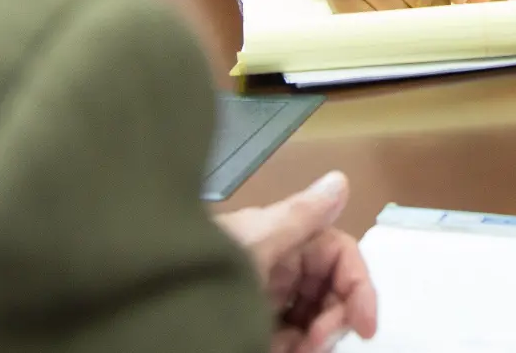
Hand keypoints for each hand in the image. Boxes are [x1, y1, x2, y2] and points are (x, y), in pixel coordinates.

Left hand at [216, 171, 378, 352]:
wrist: (150, 317)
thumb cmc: (203, 271)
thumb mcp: (253, 245)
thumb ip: (299, 218)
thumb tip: (340, 180)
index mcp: (280, 240)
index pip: (338, 256)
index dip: (358, 286)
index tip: (365, 326)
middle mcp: (275, 271)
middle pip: (329, 294)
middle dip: (334, 319)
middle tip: (317, 343)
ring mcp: (262, 306)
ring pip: (310, 325)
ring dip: (315, 341)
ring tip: (295, 351)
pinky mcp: (250, 332)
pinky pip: (288, 344)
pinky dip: (293, 351)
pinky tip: (279, 352)